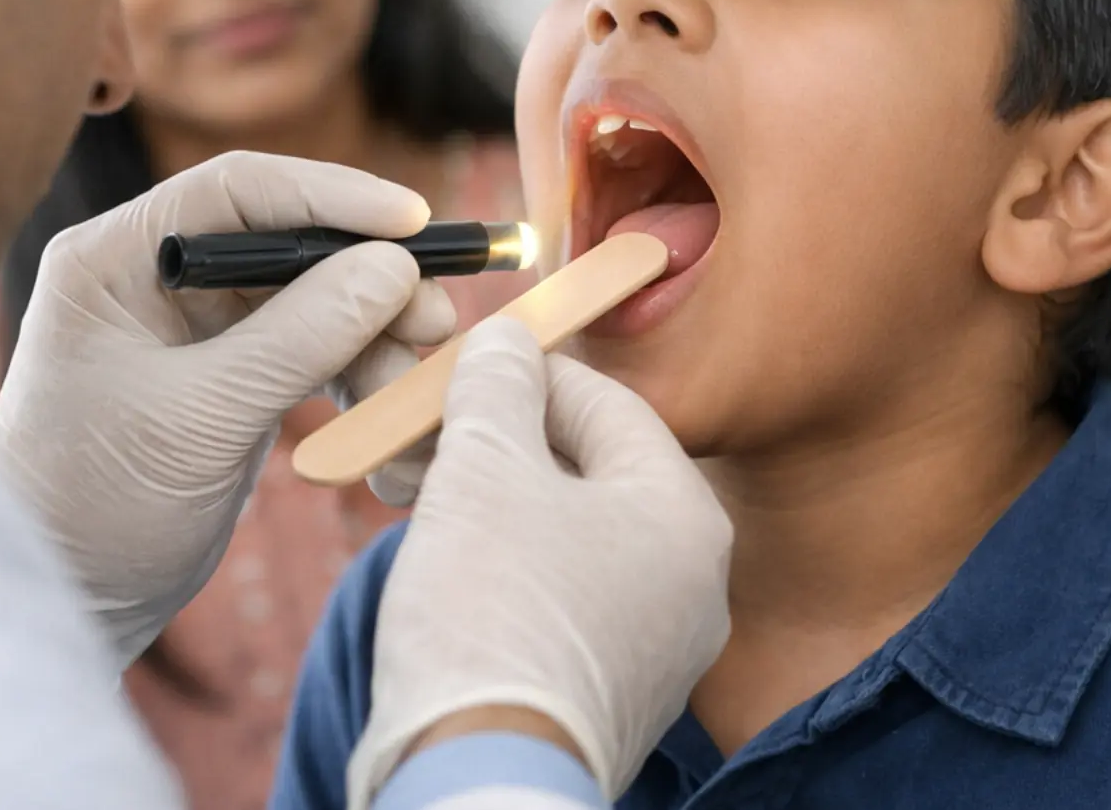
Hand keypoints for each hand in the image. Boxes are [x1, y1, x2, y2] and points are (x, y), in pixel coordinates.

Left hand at [0, 152, 454, 662]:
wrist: (57, 603)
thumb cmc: (94, 504)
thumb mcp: (201, 416)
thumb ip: (299, 337)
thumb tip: (395, 267)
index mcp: (116, 257)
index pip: (239, 191)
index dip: (334, 196)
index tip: (414, 221)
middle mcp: (155, 276)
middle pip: (288, 241)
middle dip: (369, 275)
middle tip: (436, 315)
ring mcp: (194, 328)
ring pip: (311, 297)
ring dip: (373, 329)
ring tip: (420, 369)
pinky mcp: (227, 379)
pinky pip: (310, 349)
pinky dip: (355, 369)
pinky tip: (391, 397)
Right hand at [350, 318, 733, 808]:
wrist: (478, 776)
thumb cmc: (491, 610)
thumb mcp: (484, 465)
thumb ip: (498, 386)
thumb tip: (507, 343)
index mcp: (686, 514)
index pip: (609, 404)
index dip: (526, 373)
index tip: (460, 368)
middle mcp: (693, 583)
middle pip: (588, 474)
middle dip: (499, 444)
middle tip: (425, 435)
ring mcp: (657, 650)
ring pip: (569, 538)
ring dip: (492, 504)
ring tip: (416, 494)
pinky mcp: (611, 699)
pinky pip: (562, 602)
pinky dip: (505, 570)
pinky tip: (445, 565)